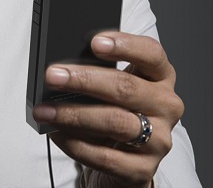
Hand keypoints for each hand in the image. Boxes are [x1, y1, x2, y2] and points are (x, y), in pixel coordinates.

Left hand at [33, 32, 184, 187]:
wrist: (126, 161)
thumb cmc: (117, 113)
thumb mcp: (114, 88)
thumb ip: (99, 73)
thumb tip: (63, 69)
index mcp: (162, 78)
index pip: (152, 54)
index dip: (125, 45)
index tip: (95, 42)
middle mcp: (167, 106)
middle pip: (127, 88)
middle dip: (85, 80)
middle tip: (53, 76)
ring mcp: (159, 139)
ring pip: (115, 122)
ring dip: (74, 114)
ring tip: (46, 110)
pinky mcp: (144, 169)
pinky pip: (105, 156)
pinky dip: (76, 144)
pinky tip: (57, 134)